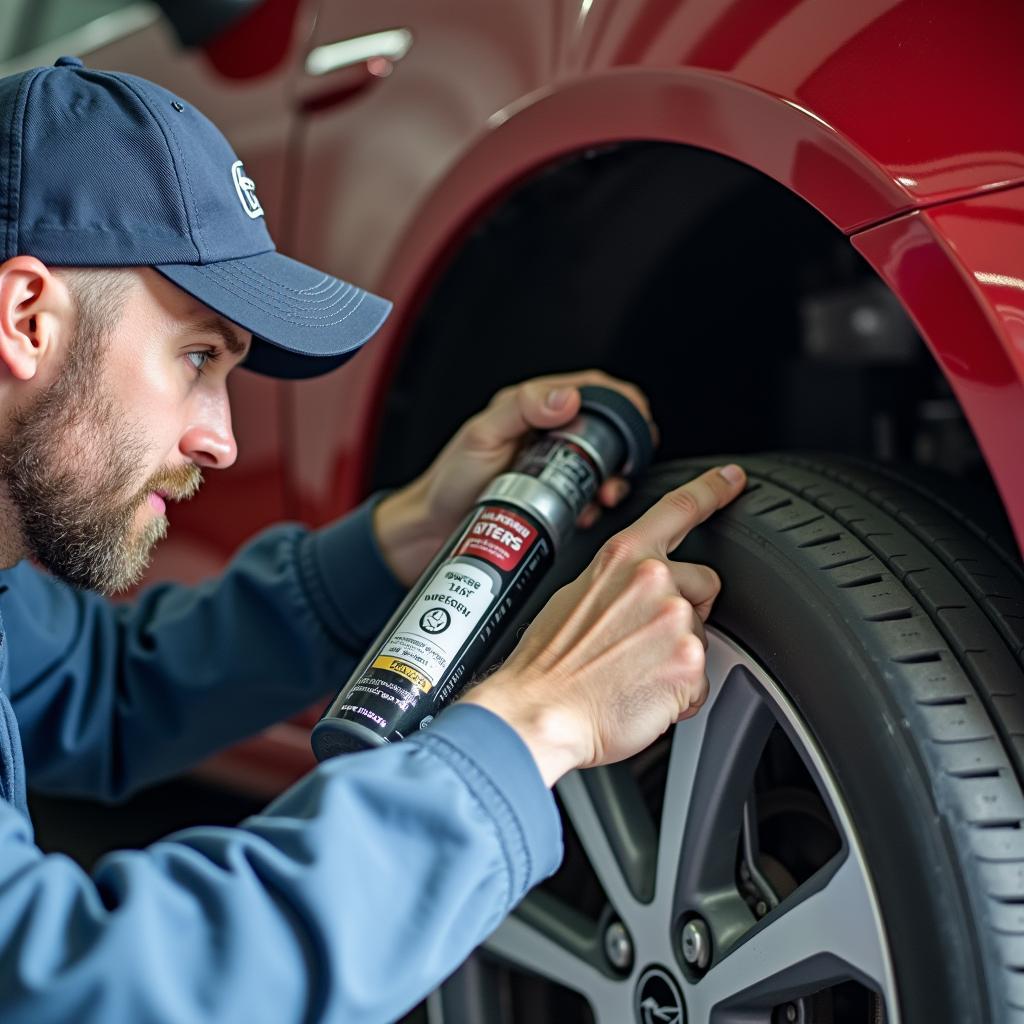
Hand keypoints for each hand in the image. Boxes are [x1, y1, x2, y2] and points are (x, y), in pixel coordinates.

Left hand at [372, 371, 654, 586]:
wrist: (430, 532)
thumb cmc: (448, 481)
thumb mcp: (482, 435)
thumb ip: (522, 408)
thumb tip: (567, 397)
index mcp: (534, 410)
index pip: (593, 392)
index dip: (622, 402)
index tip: (636, 420)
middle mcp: (548, 438)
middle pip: (607, 433)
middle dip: (623, 452)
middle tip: (619, 471)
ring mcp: (553, 471)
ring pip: (602, 469)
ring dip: (613, 483)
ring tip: (604, 496)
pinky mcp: (554, 503)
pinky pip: (588, 501)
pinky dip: (595, 508)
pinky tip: (585, 515)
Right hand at [461, 464, 746, 785]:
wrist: (537, 712)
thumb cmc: (546, 664)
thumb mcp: (573, 597)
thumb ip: (617, 581)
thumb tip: (632, 589)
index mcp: (623, 557)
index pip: (678, 509)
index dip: (713, 489)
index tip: (733, 478)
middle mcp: (654, 580)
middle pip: (704, 584)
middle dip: (686, 611)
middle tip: (640, 641)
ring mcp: (675, 620)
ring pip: (702, 635)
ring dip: (678, 657)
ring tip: (632, 674)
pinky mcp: (689, 664)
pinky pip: (701, 680)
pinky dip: (678, 695)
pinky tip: (642, 696)